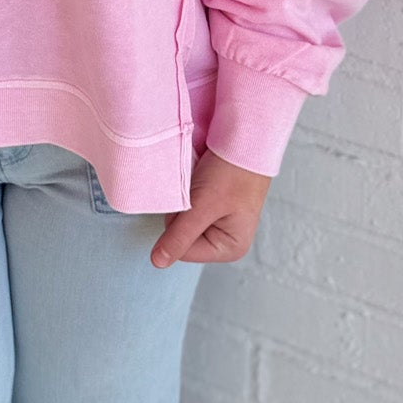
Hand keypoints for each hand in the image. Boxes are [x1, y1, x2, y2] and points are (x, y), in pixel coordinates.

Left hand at [152, 147, 270, 267]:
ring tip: (201, 185)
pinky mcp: (213, 209)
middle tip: (199, 191)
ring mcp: (219, 225)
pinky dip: (189, 195)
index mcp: (229, 248)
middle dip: (183, 213)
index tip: (194, 202)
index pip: (183, 251)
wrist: (244, 140)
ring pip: (183, 222)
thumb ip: (179, 236)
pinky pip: (190, 209)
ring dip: (185, 202)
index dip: (178, 226)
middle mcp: (225, 241)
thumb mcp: (203, 206)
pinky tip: (201, 183)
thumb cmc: (231, 172)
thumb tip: (158, 262)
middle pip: (182, 238)